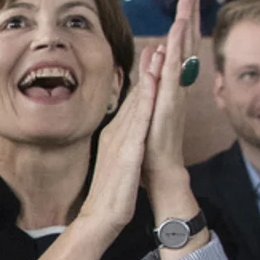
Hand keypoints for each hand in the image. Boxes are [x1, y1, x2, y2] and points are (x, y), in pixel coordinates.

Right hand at [74, 47, 163, 238]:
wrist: (102, 215)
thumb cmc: (112, 191)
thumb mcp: (118, 161)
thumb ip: (122, 145)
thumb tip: (128, 136)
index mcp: (115, 134)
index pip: (132, 104)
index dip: (143, 80)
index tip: (152, 58)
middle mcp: (116, 132)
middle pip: (134, 97)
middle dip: (147, 70)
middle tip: (156, 43)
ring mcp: (120, 140)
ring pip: (136, 104)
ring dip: (146, 78)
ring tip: (156, 55)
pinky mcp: (127, 151)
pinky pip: (137, 122)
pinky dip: (145, 103)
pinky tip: (153, 87)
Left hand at [143, 0, 199, 190]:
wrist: (158, 172)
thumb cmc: (154, 140)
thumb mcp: (150, 100)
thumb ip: (153, 75)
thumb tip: (154, 50)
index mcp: (171, 83)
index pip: (178, 45)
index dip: (183, 20)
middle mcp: (176, 86)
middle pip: (185, 42)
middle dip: (189, 14)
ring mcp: (173, 96)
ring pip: (181, 55)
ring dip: (184, 29)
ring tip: (189, 3)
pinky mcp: (167, 108)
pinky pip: (171, 79)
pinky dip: (172, 59)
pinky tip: (173, 40)